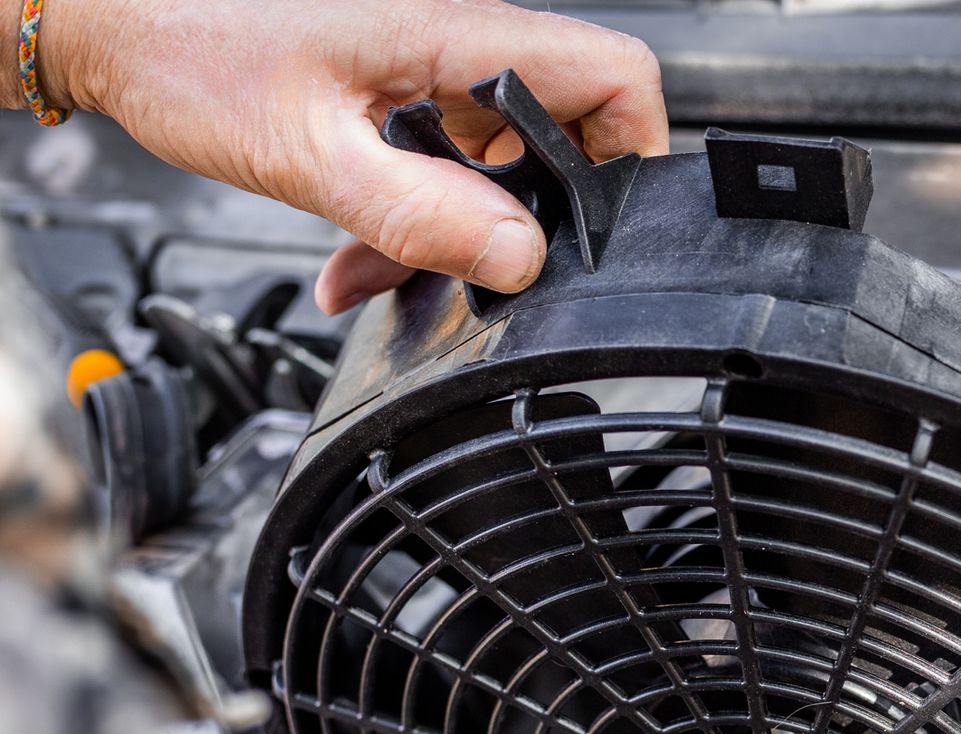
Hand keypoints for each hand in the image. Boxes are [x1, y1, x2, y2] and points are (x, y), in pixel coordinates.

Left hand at [34, 0, 667, 312]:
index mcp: (459, 35)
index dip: (635, 156)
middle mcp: (458, 45)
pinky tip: (363, 258)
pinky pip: (446, 164)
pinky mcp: (398, 95)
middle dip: (538, 216)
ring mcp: (430, 69)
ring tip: (397, 268)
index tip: (601, 229)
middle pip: (572, 130)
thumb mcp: (306, 150)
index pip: (618, 76)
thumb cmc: (187, 51)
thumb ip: (418, 209)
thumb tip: (520, 256)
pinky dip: (419, 221)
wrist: (110, 24)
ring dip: (466, 230)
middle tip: (488, 266)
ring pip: (502, 160)